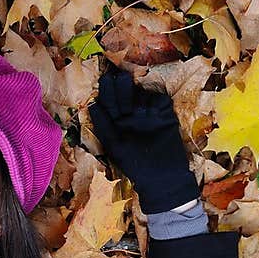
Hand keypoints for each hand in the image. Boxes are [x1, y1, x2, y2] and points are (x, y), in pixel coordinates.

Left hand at [88, 62, 199, 214]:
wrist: (162, 178)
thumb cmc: (134, 166)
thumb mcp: (115, 148)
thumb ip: (104, 127)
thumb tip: (93, 105)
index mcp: (116, 122)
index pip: (110, 102)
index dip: (107, 91)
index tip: (105, 80)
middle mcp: (131, 115)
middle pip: (125, 94)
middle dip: (121, 86)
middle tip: (118, 79)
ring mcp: (149, 114)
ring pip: (142, 94)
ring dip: (137, 90)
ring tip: (130, 86)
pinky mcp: (165, 115)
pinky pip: (160, 100)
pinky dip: (156, 98)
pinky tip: (149, 102)